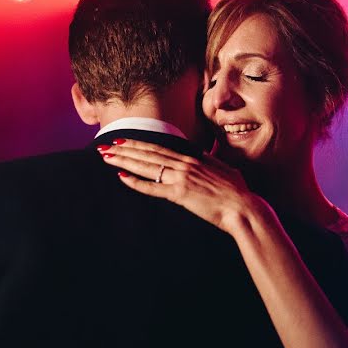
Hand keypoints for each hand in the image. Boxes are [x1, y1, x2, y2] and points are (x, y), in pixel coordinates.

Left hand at [99, 139, 254, 233]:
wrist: (243, 207)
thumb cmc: (237, 191)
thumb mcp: (225, 169)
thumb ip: (211, 160)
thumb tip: (204, 154)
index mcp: (193, 158)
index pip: (159, 148)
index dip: (139, 144)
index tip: (122, 140)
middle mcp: (184, 164)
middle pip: (148, 154)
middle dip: (124, 149)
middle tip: (104, 146)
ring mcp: (181, 178)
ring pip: (146, 166)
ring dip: (124, 161)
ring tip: (106, 156)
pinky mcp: (180, 195)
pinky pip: (153, 188)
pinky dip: (136, 182)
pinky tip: (122, 178)